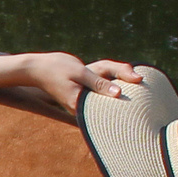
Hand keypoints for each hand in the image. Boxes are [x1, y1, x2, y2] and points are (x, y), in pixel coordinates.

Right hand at [20, 53, 141, 113]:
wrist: (36, 68)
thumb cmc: (56, 68)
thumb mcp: (80, 73)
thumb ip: (99, 83)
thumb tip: (119, 93)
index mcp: (82, 105)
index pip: (110, 107)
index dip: (127, 100)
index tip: (141, 88)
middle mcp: (83, 108)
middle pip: (110, 105)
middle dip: (125, 96)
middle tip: (141, 85)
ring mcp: (82, 104)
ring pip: (106, 100)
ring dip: (119, 91)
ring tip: (134, 82)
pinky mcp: (82, 99)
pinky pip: (100, 96)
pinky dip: (109, 89)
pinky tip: (121, 82)